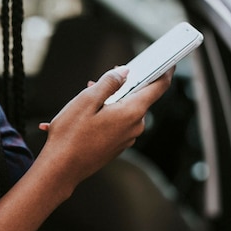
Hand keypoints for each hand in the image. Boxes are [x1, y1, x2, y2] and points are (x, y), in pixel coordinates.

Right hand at [35, 65, 173, 194]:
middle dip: (121, 86)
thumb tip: (124, 71)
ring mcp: (127, 139)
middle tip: (97, 81)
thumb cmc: (71, 135)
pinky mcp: (117, 146)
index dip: (165, 71)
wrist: (61, 169)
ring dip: (110, 101)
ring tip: (85, 99)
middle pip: (137, 97)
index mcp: (132, 113)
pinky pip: (117, 123)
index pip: (158, 87)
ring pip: (124, 110)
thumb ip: (109, 82)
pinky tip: (86, 115)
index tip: (169, 60)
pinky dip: (106, 114)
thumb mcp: (87, 100)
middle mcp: (134, 127)